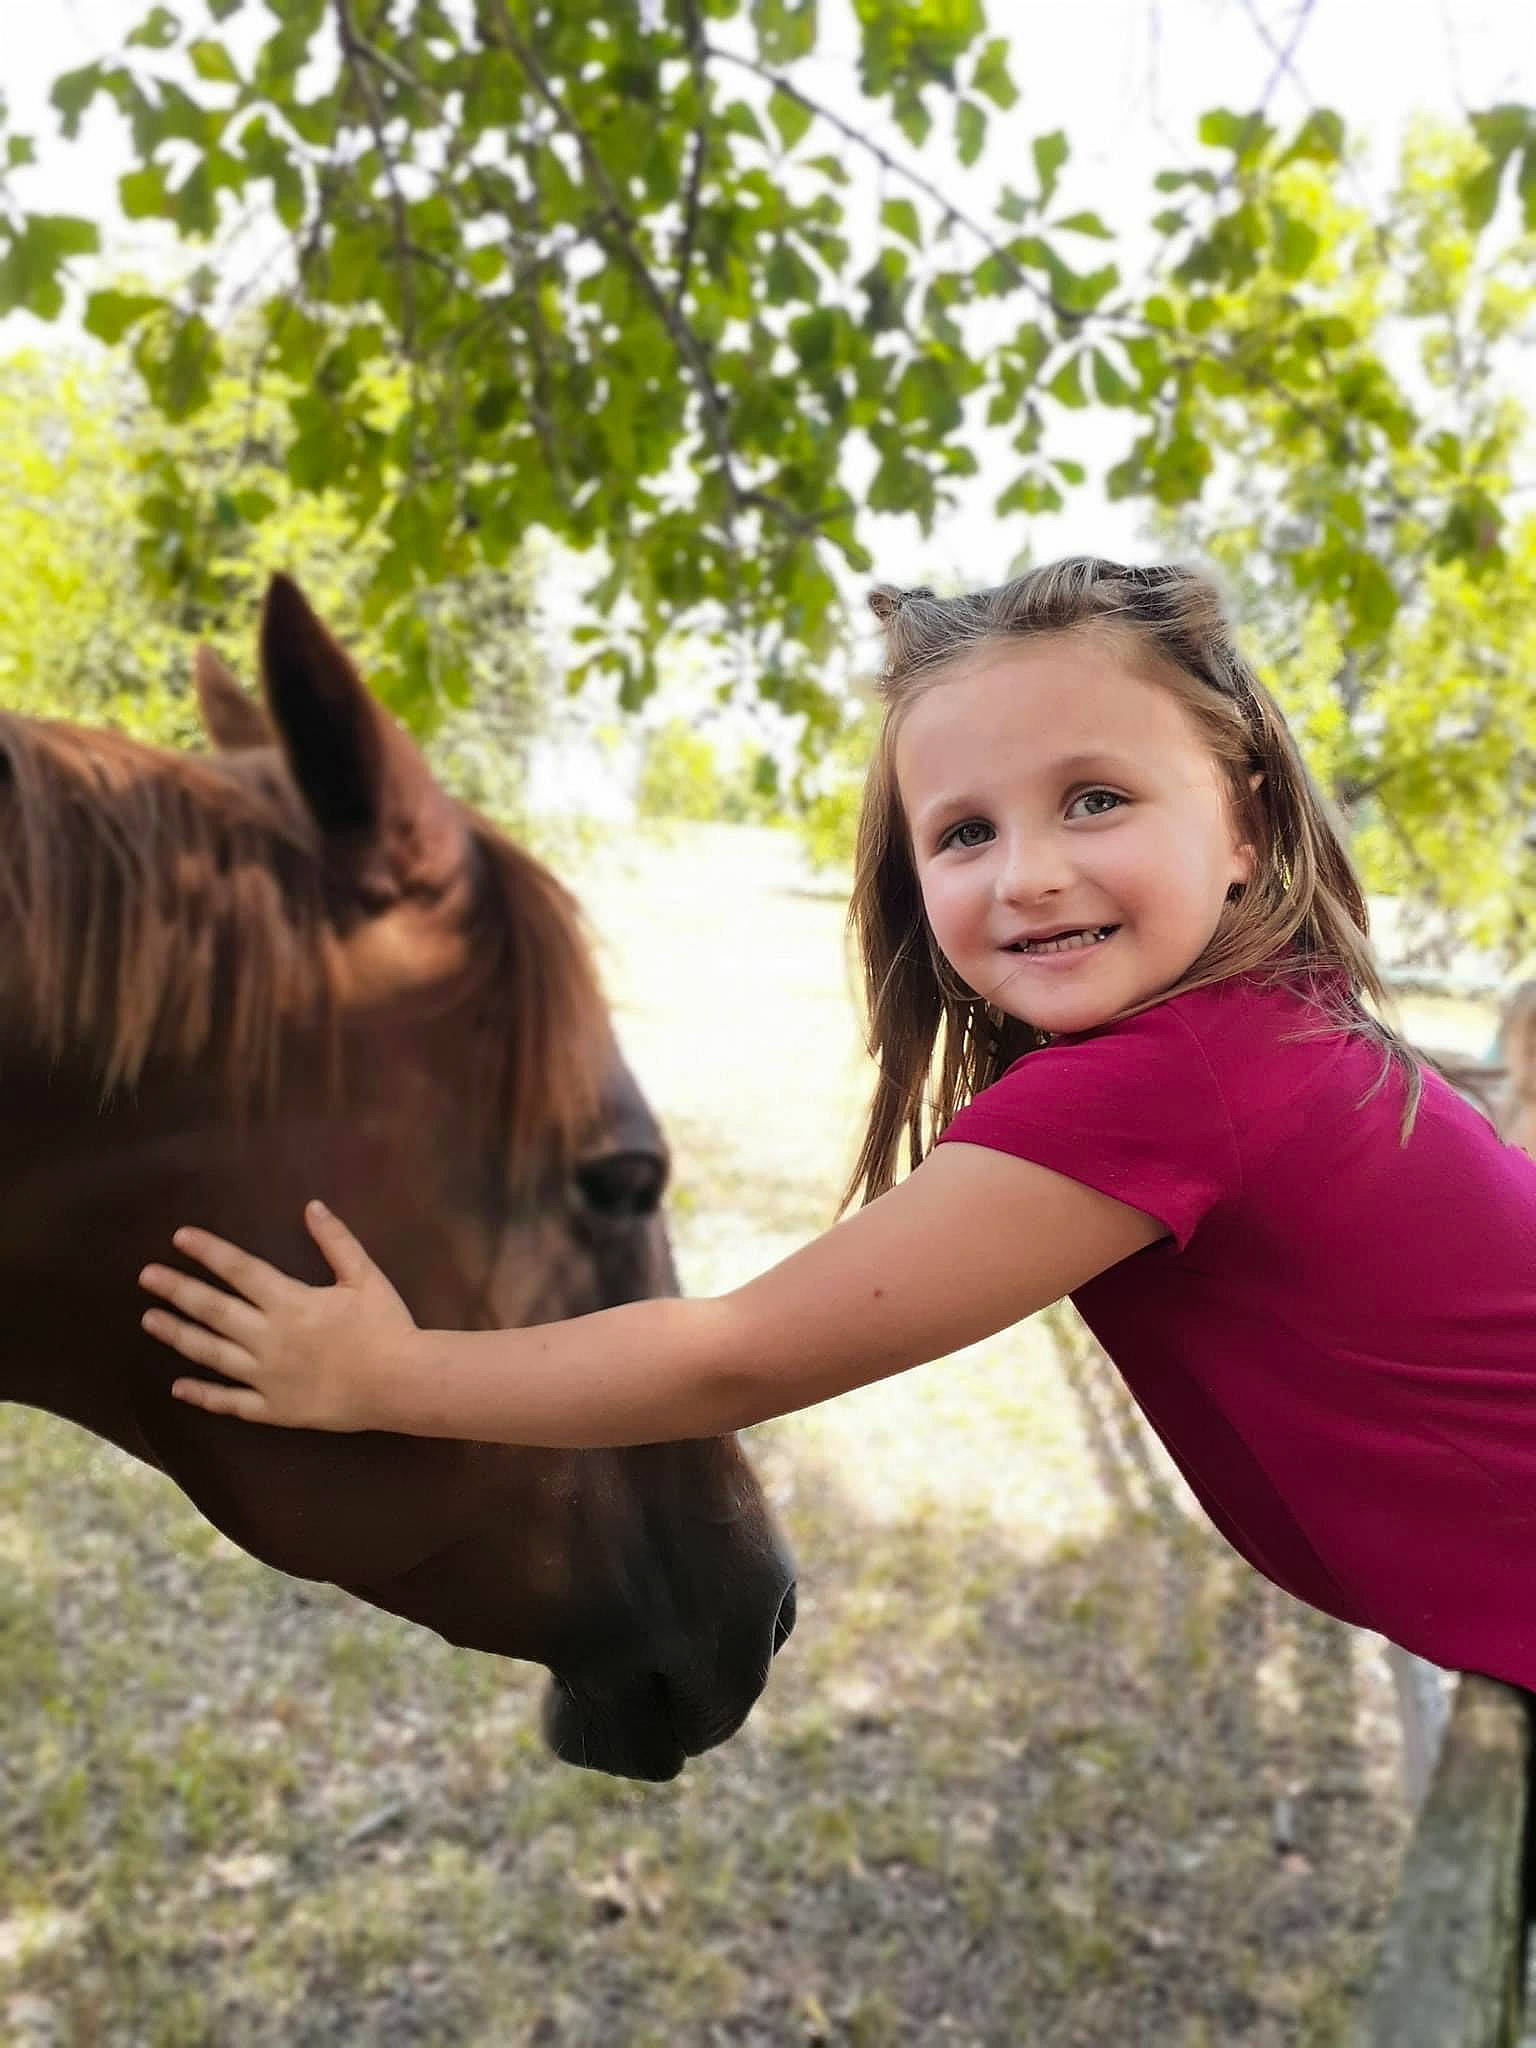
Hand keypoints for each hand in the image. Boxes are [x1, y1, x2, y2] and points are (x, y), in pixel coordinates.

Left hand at [139, 1201, 417, 1429]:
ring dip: (178, 1335)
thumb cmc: (387, 1326)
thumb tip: (311, 1206)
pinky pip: (231, 1402)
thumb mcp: (365, 1277)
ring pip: (212, 1353)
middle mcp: (269, 1337)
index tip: (179, 1238)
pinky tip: (179, 1387)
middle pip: (213, 1309)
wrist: (401, 1383)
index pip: (240, 1270)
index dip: (208, 1252)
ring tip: (150, 1320)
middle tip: (146, 1277)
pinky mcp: (274, 1408)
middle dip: (177, 1290)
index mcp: (290, 1302)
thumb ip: (336, 1241)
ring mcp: (267, 1375)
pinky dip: (203, 1395)